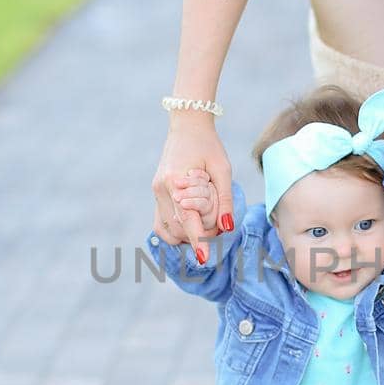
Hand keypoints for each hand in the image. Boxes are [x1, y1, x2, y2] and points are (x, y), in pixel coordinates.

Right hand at [152, 115, 233, 261]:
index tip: (203, 258)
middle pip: (175, 229)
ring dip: (183, 237)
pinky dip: (174, 230)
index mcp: (176, 181)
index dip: (196, 240)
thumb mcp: (223, 169)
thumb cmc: (208, 145)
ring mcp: (156, 191)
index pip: (186, 219)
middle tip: (216, 232)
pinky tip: (189, 226)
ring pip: (165, 229)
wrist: (187, 126)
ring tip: (202, 229)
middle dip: (194, 237)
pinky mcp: (157, 192)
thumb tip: (227, 227)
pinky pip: (160, 221)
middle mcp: (161, 189)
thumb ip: (224, 199)